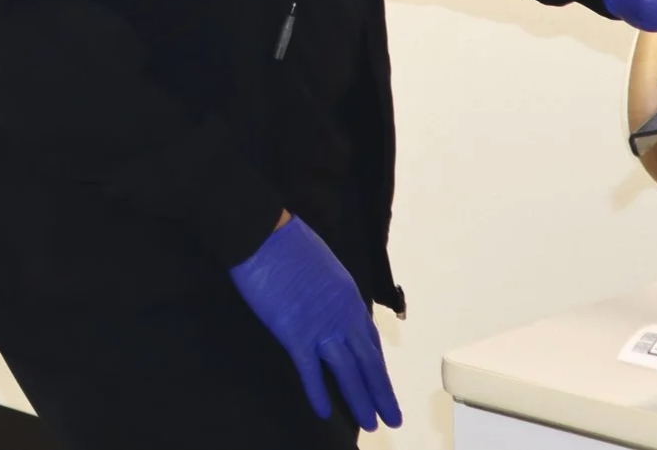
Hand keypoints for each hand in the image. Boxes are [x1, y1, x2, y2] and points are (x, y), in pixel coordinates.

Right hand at [227, 215, 401, 429]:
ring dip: (360, 399)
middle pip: (368, 362)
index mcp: (349, 297)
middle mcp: (342, 316)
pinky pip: (309, 370)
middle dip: (381, 392)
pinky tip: (323, 411)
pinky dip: (318, 393)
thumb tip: (324, 298)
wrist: (265, 232)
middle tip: (392, 417)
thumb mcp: (322, 262)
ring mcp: (321, 326)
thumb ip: (328, 288)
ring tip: (371, 424)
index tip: (381, 383)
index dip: (376, 366)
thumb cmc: (288, 240)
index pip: (369, 339)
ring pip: (348, 372)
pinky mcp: (294, 333)